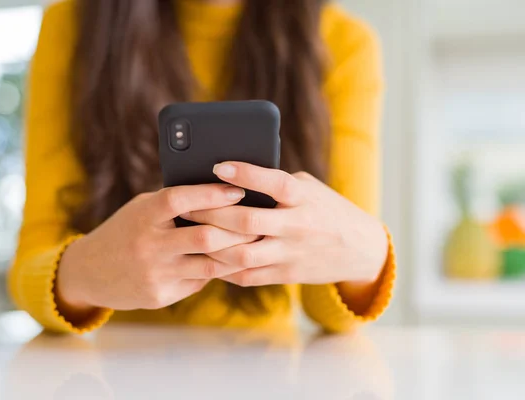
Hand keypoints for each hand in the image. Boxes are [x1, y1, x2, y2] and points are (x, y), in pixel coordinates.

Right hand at [56, 184, 256, 314]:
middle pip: (204, 237)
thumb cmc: (124, 231)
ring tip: (253, 243)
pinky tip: (227, 262)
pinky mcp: (160, 295)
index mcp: (143, 216)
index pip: (180, 200)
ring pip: (210, 264)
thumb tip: (217, 192)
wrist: (89, 272)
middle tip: (259, 222)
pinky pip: (199, 281)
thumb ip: (171, 204)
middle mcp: (148, 245)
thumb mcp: (140, 209)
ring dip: (235, 254)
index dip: (211, 194)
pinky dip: (215, 270)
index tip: (238, 190)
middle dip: (237, 230)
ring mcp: (155, 273)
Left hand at [182, 162, 387, 287]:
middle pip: (248, 222)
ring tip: (190, 232)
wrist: (359, 249)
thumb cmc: (326, 209)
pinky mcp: (285, 275)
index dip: (246, 175)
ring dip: (212, 244)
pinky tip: (206, 255)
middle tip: (185, 205)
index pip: (275, 184)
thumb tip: (233, 177)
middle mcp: (297, 226)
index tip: (218, 166)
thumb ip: (277, 184)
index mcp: (304, 199)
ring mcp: (290, 254)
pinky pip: (247, 275)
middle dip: (212, 214)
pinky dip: (223, 267)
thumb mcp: (309, 188)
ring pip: (243, 254)